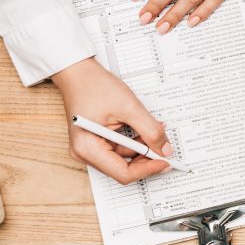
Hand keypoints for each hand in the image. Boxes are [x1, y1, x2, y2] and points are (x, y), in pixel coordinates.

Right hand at [52, 58, 171, 183]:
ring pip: (124, 158)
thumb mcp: (129, 108)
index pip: (123, 173)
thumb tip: (165, 150)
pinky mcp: (97, 141)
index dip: (148, 169)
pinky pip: (120, 148)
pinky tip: (146, 130)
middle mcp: (86, 153)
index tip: (166, 161)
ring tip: (157, 132)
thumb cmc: (94, 85)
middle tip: (165, 148)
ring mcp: (90, 147)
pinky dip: (135, 141)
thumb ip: (150, 131)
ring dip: (143, 148)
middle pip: (124, 168)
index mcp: (88, 148)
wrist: (78, 71)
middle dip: (147, 158)